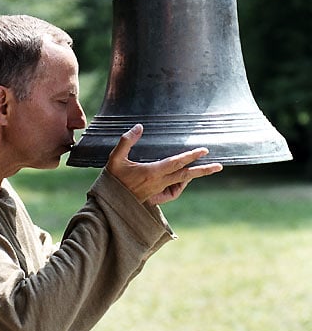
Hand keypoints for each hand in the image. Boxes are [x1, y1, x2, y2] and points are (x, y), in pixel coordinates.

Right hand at [106, 124, 222, 204]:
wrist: (110, 203)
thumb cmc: (113, 179)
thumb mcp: (116, 158)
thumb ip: (127, 141)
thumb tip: (139, 127)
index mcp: (152, 172)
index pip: (176, 162)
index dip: (191, 156)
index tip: (204, 150)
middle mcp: (159, 182)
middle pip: (186, 175)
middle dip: (204, 170)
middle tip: (219, 166)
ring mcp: (159, 189)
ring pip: (182, 181)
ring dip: (194, 175)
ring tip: (205, 167)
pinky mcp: (156, 194)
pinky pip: (174, 188)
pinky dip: (182, 181)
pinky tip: (184, 176)